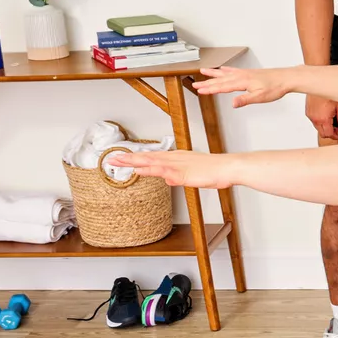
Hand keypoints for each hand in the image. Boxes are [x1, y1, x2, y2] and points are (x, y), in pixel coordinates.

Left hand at [103, 150, 235, 189]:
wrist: (226, 168)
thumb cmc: (214, 171)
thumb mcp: (192, 176)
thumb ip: (178, 177)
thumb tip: (168, 180)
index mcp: (176, 158)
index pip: (152, 157)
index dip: (136, 158)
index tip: (122, 159)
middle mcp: (173, 158)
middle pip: (146, 157)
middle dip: (128, 158)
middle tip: (111, 158)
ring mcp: (176, 164)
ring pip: (150, 161)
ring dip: (133, 161)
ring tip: (117, 161)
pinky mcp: (181, 172)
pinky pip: (161, 170)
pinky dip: (148, 169)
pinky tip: (139, 170)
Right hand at [193, 66, 293, 107]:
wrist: (285, 78)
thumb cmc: (275, 88)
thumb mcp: (260, 97)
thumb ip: (245, 100)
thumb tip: (233, 104)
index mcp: (241, 82)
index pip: (222, 87)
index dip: (209, 89)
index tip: (199, 90)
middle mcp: (241, 76)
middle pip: (220, 80)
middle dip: (207, 83)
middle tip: (194, 85)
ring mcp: (244, 73)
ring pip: (224, 73)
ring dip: (213, 74)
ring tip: (203, 71)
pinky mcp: (248, 73)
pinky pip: (232, 70)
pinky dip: (225, 70)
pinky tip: (222, 69)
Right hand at [304, 94, 337, 139]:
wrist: (319, 82)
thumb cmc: (329, 91)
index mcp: (323, 119)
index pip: (328, 134)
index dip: (335, 136)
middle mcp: (315, 119)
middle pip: (322, 133)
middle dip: (329, 133)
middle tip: (336, 130)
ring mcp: (310, 115)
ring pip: (317, 127)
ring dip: (324, 127)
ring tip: (331, 120)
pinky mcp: (307, 111)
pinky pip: (313, 120)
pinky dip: (319, 121)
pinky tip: (324, 115)